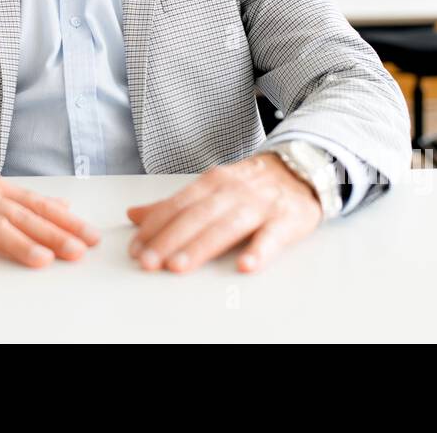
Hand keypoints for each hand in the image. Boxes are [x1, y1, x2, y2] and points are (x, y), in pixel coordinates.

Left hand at [126, 153, 322, 273]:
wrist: (302, 169)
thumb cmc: (251, 185)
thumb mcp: (211, 187)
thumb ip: (174, 204)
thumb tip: (134, 215)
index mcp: (212, 182)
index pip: (177, 204)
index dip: (155, 226)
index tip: (135, 247)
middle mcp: (233, 191)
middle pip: (196, 216)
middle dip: (169, 240)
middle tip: (147, 262)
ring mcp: (260, 205)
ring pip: (226, 226)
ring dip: (200, 247)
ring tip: (178, 266)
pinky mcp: (286, 220)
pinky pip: (271, 237)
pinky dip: (259, 251)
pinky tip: (245, 265)